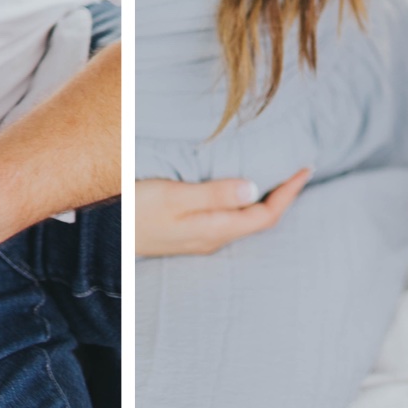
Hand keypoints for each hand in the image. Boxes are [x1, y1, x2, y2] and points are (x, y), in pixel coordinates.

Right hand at [135, 169, 309, 255]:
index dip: (289, 193)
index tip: (306, 168)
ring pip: (243, 220)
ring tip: (276, 175)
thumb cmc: (131, 212)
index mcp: (214, 230)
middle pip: (259, 220)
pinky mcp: (185, 232)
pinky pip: (226, 218)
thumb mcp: (172, 197)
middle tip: (298, 169)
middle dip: (282, 196)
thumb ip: (213, 194)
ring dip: (263, 198)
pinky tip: (236, 187)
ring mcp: (197, 237)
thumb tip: (254, 188)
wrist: (101, 238)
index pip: (265, 215)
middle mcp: (211, 238)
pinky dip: (241, 201)